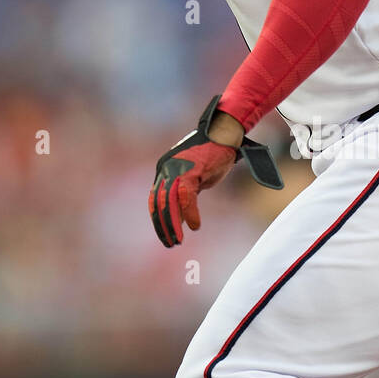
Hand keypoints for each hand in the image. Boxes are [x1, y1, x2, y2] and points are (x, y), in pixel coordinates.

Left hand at [149, 126, 238, 247]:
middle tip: (169, 243)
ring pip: (169, 202)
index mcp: (164, 170)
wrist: (223, 134)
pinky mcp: (190, 171)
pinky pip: (186, 197)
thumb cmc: (212, 155)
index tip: (165, 234)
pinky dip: (190, 213)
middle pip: (159, 203)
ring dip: (173, 224)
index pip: (155, 199)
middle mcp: (165, 170)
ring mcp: (176, 170)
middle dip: (163, 225)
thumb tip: (179, 219)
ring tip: (178, 240)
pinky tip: (195, 225)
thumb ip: (184, 196)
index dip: (158, 219)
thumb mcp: (195, 179)